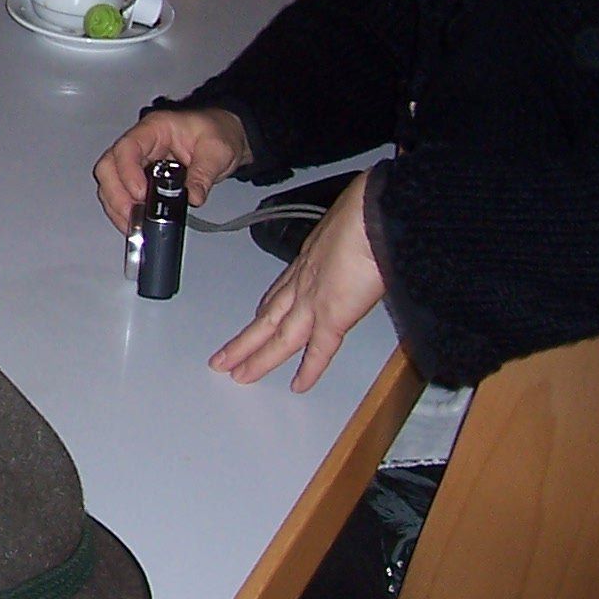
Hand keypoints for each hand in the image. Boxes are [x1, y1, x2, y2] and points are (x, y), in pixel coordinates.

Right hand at [92, 106, 250, 233]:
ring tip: (133, 223)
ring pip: (110, 181)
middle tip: (132, 214)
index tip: (140, 194)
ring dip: (116, 205)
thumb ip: (204, 173)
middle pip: (109, 165)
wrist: (224, 136)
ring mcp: (138, 161)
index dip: (127, 172)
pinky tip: (134, 222)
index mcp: (155, 129)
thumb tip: (193, 197)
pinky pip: (121, 193)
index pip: (128, 147)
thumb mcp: (217, 150)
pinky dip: (123, 210)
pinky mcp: (141, 177)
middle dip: (115, 193)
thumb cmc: (217, 132)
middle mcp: (141, 144)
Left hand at [211, 173, 385, 391]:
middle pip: (268, 317)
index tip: (258, 318)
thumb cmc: (368, 212)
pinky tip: (297, 386)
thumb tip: (366, 247)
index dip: (268, 308)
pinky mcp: (333, 315)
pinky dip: (309, 371)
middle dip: (246, 340)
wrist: (374, 212)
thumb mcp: (352, 226)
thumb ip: (350, 244)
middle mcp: (304, 280)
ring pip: (279, 337)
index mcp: (309, 259)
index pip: (281, 291)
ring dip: (257, 358)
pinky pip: (319, 351)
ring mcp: (314, 299)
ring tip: (237, 375)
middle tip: (224, 358)